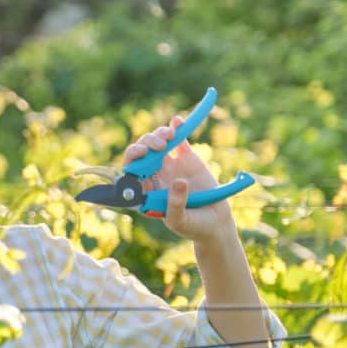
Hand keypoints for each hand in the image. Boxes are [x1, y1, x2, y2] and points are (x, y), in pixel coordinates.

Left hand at [122, 115, 233, 243]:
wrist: (215, 222)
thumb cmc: (193, 226)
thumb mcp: (180, 221)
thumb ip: (175, 205)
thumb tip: (178, 182)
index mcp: (146, 190)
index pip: (131, 171)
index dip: (132, 160)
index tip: (141, 154)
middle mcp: (154, 175)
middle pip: (142, 154)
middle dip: (145, 144)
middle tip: (159, 146)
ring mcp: (170, 165)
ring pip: (157, 144)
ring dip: (159, 135)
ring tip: (169, 136)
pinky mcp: (187, 159)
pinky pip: (179, 141)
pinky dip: (177, 129)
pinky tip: (177, 121)